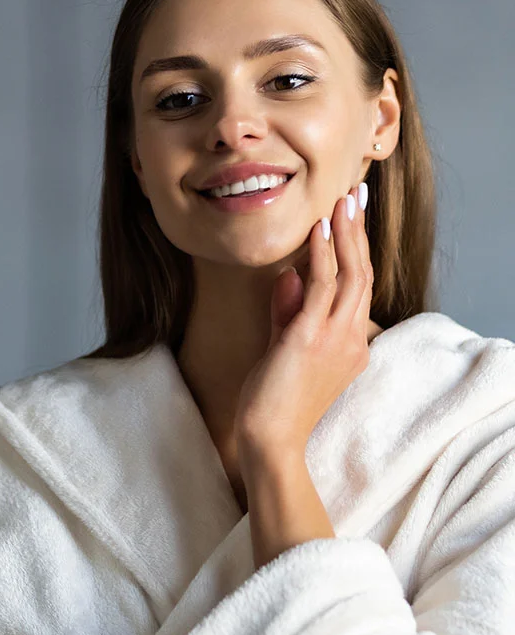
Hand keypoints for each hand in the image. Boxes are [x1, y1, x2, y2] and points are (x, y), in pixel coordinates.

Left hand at [234, 182, 372, 463]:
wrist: (269, 439)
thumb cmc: (275, 401)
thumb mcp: (283, 346)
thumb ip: (288, 310)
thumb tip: (290, 274)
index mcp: (351, 344)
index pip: (359, 288)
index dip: (356, 250)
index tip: (349, 218)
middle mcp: (352, 338)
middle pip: (364, 274)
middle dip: (359, 232)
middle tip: (355, 195)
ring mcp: (336, 339)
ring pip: (352, 275)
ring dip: (348, 234)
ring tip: (343, 200)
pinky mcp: (311, 339)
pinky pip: (324, 288)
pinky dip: (324, 255)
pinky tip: (319, 229)